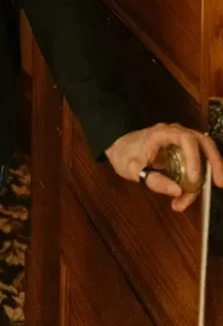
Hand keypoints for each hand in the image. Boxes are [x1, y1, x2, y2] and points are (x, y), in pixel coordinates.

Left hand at [106, 123, 222, 211]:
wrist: (118, 146)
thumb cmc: (124, 154)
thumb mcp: (132, 169)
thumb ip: (151, 179)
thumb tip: (177, 190)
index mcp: (163, 133)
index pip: (187, 139)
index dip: (195, 158)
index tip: (194, 179)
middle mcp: (175, 134)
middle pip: (203, 142)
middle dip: (215, 162)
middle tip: (219, 183)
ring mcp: (180, 142)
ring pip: (202, 154)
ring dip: (204, 176)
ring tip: (189, 200)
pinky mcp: (182, 152)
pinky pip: (196, 163)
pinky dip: (196, 179)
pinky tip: (184, 196)